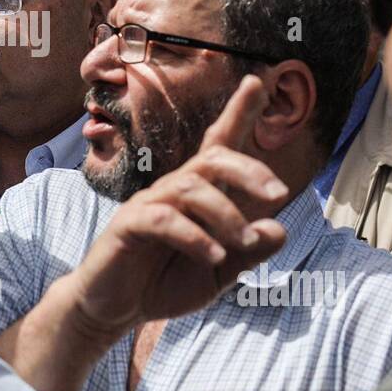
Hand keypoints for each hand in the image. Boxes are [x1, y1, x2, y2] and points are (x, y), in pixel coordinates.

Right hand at [67, 75, 290, 339]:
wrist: (112, 309)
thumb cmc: (164, 283)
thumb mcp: (218, 274)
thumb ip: (248, 253)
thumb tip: (279, 229)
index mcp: (196, 195)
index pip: (218, 145)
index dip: (237, 113)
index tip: (257, 81)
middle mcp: (173, 190)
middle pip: (212, 159)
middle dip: (248, 169)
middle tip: (278, 192)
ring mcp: (149, 204)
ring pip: (191, 188)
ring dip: (226, 214)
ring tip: (244, 242)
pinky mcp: (129, 225)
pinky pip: (163, 219)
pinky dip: (194, 236)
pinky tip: (214, 256)